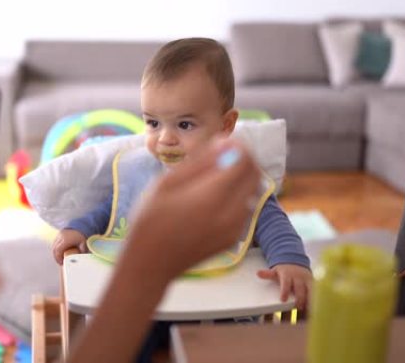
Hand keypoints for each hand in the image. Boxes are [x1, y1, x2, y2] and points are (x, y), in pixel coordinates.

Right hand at [52, 229, 86, 264]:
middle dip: (56, 257)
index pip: (58, 251)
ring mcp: (59, 234)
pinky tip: (60, 251)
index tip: (61, 263)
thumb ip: (81, 252)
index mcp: (66, 240)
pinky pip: (55, 242)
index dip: (58, 258)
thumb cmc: (82, 235)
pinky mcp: (59, 233)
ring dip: (55, 252)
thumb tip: (80, 259)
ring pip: (54, 245)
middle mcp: (61, 237)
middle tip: (60, 262)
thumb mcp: (83, 244)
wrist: (82, 225)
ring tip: (60, 257)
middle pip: (54, 249)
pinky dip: (56, 248)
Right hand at [124, 139, 260, 280]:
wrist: (150, 263)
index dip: (237, 145)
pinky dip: (237, 196)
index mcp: (212, 197)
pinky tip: (212, 197)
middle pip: (254, 174)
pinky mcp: (233, 238)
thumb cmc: (151, 220)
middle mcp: (230, 214)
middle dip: (244, 158)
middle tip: (222, 154)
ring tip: (214, 175)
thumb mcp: (168, 183)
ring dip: (241, 177)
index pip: (243, 160)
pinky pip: (245, 208)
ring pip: (252, 191)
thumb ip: (200, 162)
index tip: (222, 141)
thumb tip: (226, 143)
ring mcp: (234, 229)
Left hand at [257, 264, 312, 310]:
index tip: (283, 300)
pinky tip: (317, 308)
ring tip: (310, 309)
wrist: (296, 262)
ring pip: (311, 290)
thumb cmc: (284, 271)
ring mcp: (307, 280)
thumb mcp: (275, 271)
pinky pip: (316, 292)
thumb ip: (268, 274)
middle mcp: (299, 277)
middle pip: (300, 288)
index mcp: (288, 275)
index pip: (286, 283)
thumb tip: (258, 273)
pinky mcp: (314, 284)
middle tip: (298, 307)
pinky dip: (316, 299)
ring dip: (310, 299)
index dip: (285, 291)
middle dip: (300, 298)